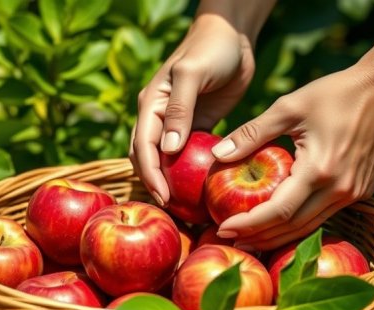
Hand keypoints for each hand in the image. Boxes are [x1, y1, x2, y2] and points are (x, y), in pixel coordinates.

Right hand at [129, 14, 255, 205]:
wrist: (231, 36)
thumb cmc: (210, 49)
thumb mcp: (193, 74)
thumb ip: (180, 109)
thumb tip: (168, 150)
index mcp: (151, 104)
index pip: (142, 146)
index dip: (150, 174)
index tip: (163, 197)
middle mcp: (159, 117)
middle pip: (147, 157)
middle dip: (155, 183)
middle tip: (172, 209)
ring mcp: (178, 123)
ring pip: (165, 159)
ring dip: (169, 180)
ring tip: (183, 205)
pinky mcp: (197, 126)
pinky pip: (188, 154)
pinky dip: (189, 171)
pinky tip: (200, 187)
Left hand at [213, 64, 373, 250]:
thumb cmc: (337, 93)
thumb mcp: (290, 107)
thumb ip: (252, 133)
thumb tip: (218, 153)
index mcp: (320, 170)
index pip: (277, 212)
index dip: (248, 224)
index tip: (222, 228)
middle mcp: (340, 190)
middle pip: (293, 228)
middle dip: (259, 237)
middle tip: (230, 238)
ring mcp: (355, 193)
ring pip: (310, 227)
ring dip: (279, 236)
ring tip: (250, 238)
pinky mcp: (362, 191)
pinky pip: (326, 216)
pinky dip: (300, 224)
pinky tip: (281, 223)